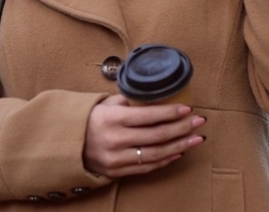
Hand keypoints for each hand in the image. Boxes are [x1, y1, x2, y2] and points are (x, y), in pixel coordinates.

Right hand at [82, 96, 205, 177]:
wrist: (69, 144)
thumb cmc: (92, 119)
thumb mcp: (107, 104)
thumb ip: (130, 100)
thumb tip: (158, 95)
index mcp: (112, 118)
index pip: (148, 116)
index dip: (171, 113)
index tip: (188, 109)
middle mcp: (114, 140)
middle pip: (156, 136)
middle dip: (182, 128)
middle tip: (199, 121)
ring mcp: (116, 158)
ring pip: (155, 154)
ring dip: (179, 146)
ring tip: (196, 138)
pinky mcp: (116, 172)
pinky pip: (147, 167)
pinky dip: (165, 159)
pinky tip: (179, 151)